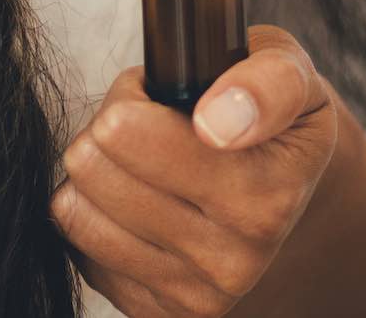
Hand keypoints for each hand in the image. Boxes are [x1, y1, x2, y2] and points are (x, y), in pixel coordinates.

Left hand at [49, 24, 337, 316]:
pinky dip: (93, 211)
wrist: (288, 196)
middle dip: (109, 125)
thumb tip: (217, 121)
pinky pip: (77, 245)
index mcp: (264, 197)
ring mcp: (194, 295)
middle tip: (148, 120)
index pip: (125, 132)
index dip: (132, 96)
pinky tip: (134, 196)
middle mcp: (233, 261)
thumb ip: (266, 81)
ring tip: (141, 157)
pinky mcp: (157, 313)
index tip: (164, 97)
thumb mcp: (289, 71)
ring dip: (98, 169)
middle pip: (90, 163)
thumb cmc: (273, 118)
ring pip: (75, 207)